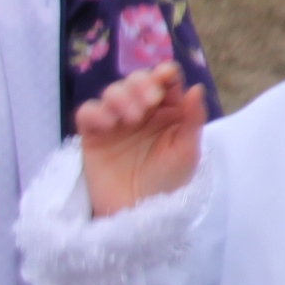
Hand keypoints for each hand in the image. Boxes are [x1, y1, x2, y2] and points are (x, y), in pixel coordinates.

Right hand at [77, 65, 208, 216]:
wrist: (137, 212)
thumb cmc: (168, 181)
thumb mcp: (187, 152)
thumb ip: (193, 119)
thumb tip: (196, 87)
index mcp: (170, 110)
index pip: (167, 80)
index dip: (165, 73)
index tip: (165, 78)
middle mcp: (143, 111)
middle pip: (138, 80)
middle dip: (142, 84)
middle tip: (149, 103)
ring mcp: (117, 121)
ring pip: (113, 91)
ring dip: (121, 97)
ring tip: (131, 119)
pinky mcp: (93, 135)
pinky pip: (87, 112)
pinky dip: (95, 112)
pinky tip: (107, 125)